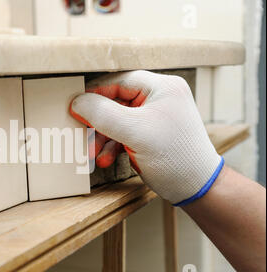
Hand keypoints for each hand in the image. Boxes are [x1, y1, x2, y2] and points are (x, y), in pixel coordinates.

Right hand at [70, 70, 222, 205]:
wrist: (197, 188)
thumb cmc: (176, 157)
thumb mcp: (135, 132)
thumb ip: (103, 114)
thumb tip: (77, 102)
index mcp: (162, 88)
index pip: (119, 81)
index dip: (95, 94)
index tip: (75, 108)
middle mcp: (159, 98)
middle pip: (115, 102)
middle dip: (98, 123)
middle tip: (82, 135)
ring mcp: (154, 117)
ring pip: (117, 120)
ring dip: (102, 138)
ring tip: (92, 154)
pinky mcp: (150, 135)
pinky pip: (123, 134)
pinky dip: (112, 146)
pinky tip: (106, 159)